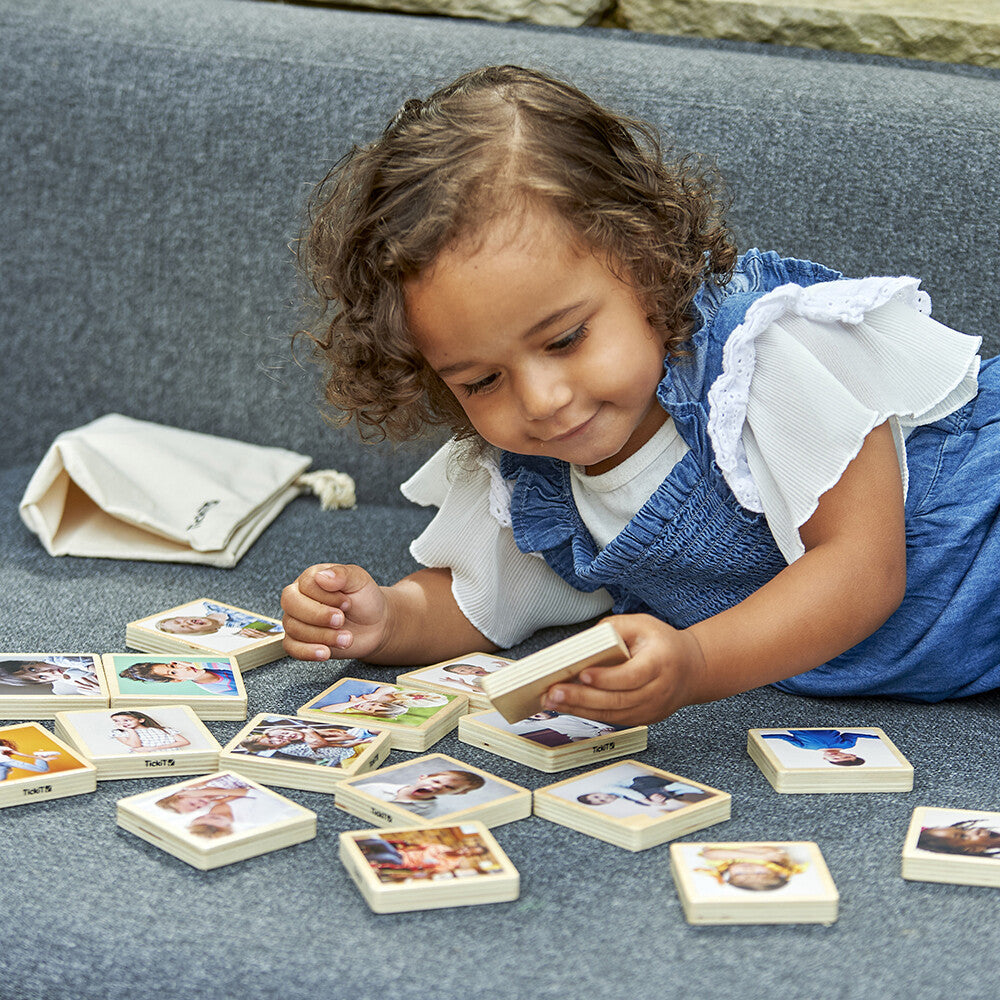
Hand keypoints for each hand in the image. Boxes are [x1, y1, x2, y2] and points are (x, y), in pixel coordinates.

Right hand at [281, 563, 390, 660]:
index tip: (347, 603)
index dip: (326, 596)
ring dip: (322, 636)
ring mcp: (296, 619)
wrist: (375, 624)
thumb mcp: (359, 580)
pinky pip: (291, 647)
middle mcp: (299, 597)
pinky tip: (325, 653)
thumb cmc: (364, 599)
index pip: (306, 584)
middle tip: (341, 620)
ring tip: (346, 638)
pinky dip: (307, 651)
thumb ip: (342, 574)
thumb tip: (321, 576)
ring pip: (294, 628)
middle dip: (318, 616)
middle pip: (291, 604)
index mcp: (311, 578)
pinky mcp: (299, 641)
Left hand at [540, 614, 704, 726]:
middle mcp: (659, 691)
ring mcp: (652, 709)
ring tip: (552, 701)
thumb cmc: (662, 643)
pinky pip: (613, 719)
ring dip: (579, 709)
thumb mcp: (641, 624)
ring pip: (613, 714)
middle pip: (618, 699)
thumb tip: (581, 643)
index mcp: (660, 662)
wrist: (692, 669)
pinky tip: (568, 706)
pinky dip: (589, 713)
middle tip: (553, 692)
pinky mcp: (644, 719)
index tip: (581, 674)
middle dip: (582, 697)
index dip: (606, 678)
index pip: (632, 675)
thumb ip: (612, 629)